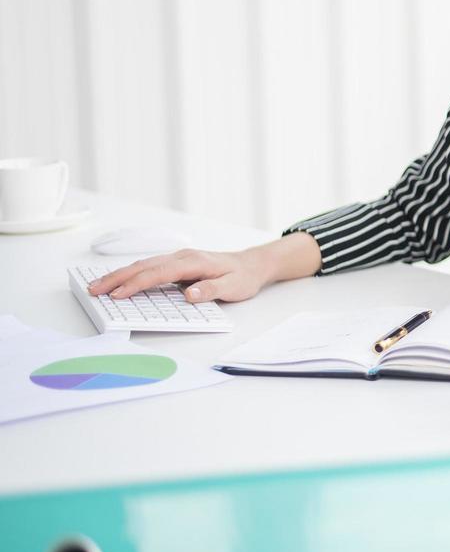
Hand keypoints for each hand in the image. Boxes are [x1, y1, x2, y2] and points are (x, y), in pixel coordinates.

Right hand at [87, 248, 273, 303]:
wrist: (253, 264)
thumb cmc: (243, 277)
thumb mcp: (233, 287)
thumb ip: (211, 290)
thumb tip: (189, 295)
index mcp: (193, 261)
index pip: (158, 273)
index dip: (136, 284)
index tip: (117, 294)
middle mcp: (182, 256)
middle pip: (144, 266)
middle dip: (117, 278)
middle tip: (94, 290)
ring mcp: (178, 258)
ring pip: (143, 264)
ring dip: (120, 275)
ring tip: (98, 286)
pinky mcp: (177, 263)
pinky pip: (149, 267)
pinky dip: (131, 273)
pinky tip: (119, 280)